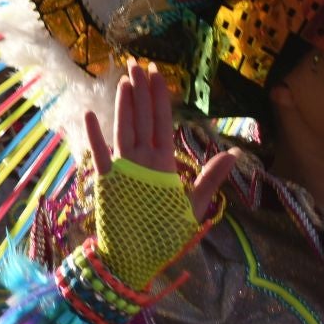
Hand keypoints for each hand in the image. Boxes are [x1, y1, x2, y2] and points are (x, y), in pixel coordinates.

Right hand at [84, 60, 237, 226]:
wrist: (136, 261)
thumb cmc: (164, 237)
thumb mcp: (193, 207)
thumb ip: (209, 179)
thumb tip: (233, 153)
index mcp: (164, 164)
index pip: (162, 122)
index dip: (160, 97)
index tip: (158, 72)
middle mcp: (143, 161)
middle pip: (142, 119)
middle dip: (140, 91)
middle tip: (136, 63)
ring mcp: (124, 170)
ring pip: (124, 130)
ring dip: (123, 106)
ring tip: (123, 81)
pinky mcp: (107, 182)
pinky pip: (100, 156)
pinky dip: (95, 137)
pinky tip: (90, 116)